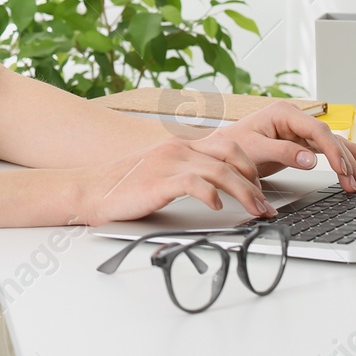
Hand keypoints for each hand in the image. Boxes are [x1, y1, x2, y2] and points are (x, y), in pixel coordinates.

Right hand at [76, 135, 278, 225]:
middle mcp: (178, 148)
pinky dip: (212, 195)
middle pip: (232, 155)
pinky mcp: (159, 181)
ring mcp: (169, 162)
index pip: (228, 146)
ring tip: (255, 212)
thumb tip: (220, 191)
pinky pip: (194, 183)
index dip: (251, 168)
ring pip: (220, 170)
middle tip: (265, 205)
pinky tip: (218, 208)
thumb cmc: (126, 186)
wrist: (91, 189)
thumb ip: (189, 173)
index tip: (261, 191)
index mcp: (182, 144)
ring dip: (244, 193)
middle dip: (255, 181)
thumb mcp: (162, 171)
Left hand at [206, 101, 355, 191]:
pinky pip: (324, 149)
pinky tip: (355, 164)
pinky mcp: (299, 141)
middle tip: (354, 181)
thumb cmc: (233, 145)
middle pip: (327, 138)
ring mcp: (298, 129)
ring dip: (346, 162)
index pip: (316, 130)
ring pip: (329, 144)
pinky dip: (339, 159)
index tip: (341, 168)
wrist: (220, 148)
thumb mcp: (256, 149)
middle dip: (344, 160)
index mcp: (284, 113)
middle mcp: (294, 118)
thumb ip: (284, 152)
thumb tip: (311, 159)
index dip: (333, 150)